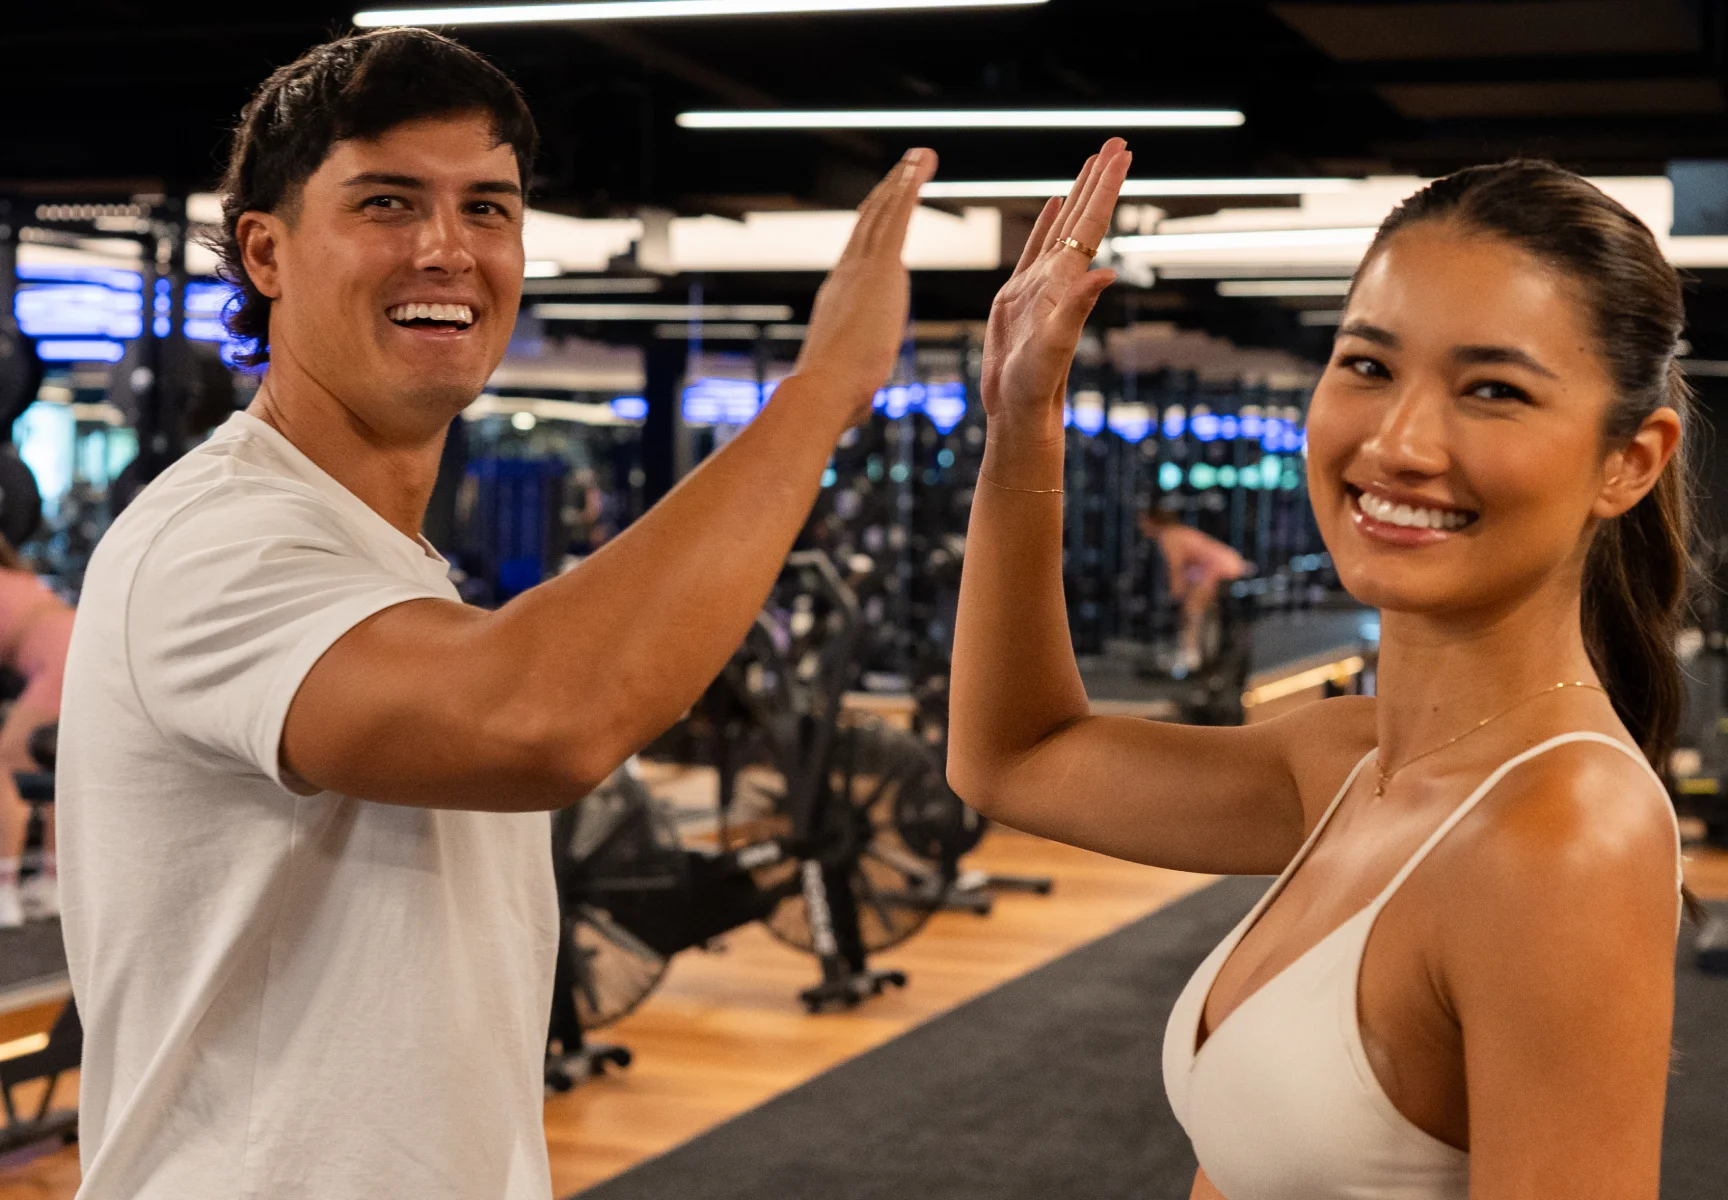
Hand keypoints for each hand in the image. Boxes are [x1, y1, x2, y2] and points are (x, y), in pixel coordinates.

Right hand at [792, 147, 938, 423]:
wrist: (822, 390)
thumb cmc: (834, 400)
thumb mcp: (851, 385)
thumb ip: (858, 385)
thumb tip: (858, 408)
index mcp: (839, 299)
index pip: (858, 255)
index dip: (871, 229)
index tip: (883, 209)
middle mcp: (845, 274)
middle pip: (869, 223)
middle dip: (887, 193)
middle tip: (903, 168)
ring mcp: (860, 268)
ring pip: (884, 211)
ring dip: (902, 180)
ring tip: (920, 156)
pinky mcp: (880, 268)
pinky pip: (898, 216)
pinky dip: (909, 187)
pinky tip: (921, 165)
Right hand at [981, 138, 1130, 445]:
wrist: (1018, 407)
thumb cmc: (1037, 382)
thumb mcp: (1057, 343)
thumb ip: (1078, 307)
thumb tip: (1105, 274)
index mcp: (1068, 280)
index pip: (1092, 223)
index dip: (1107, 187)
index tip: (1123, 153)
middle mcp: (1060, 276)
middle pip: (1084, 216)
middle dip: (1100, 178)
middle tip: (1117, 142)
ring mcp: (1040, 283)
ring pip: (1064, 226)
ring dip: (1079, 193)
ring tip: (1092, 161)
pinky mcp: (1019, 295)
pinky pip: (1036, 246)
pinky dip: (1048, 222)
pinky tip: (1057, 203)